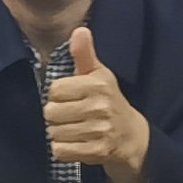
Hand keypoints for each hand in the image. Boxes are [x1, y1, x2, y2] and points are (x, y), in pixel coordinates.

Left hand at [40, 25, 149, 179]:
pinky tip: (75, 142)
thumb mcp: (99, 74)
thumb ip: (85, 54)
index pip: (54, 90)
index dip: (58, 95)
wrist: (131, 136)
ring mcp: (99, 130)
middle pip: (51, 112)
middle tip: (70, 115)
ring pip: (54, 132)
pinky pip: (60, 151)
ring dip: (59, 133)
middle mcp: (100, 107)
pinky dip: (63, 149)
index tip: (70, 97)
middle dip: (56, 115)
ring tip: (74, 129)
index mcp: (98, 84)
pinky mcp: (97, 151)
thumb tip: (80, 30)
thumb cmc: (108, 100)